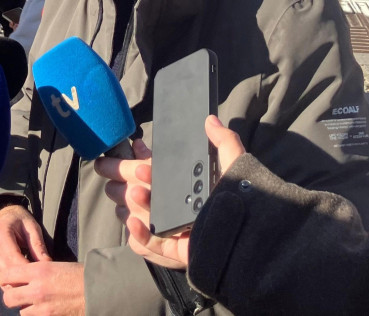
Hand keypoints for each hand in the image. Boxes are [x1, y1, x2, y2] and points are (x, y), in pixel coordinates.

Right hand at [0, 203, 51, 287]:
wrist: (5, 217)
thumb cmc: (20, 221)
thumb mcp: (32, 227)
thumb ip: (38, 245)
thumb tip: (47, 263)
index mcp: (1, 234)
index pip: (13, 257)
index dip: (26, 268)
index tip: (40, 274)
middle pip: (6, 270)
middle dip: (22, 278)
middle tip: (38, 283)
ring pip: (2, 277)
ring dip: (16, 283)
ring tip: (32, 285)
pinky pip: (0, 278)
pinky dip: (11, 284)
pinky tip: (23, 284)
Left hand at [0, 261, 83, 315]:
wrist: (99, 290)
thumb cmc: (80, 275)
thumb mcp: (56, 266)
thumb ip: (37, 273)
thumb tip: (22, 278)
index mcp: (38, 270)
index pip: (7, 275)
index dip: (5, 278)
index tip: (8, 280)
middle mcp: (37, 289)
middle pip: (8, 298)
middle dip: (11, 298)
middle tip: (17, 296)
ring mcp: (42, 307)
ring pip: (21, 312)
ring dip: (26, 309)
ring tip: (36, 304)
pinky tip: (44, 311)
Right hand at [95, 116, 245, 270]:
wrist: (250, 238)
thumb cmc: (244, 202)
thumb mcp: (237, 168)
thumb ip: (225, 142)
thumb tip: (210, 119)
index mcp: (191, 188)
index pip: (160, 172)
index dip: (144, 161)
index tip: (135, 149)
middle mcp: (181, 208)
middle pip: (145, 193)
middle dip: (127, 178)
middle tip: (119, 168)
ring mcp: (176, 230)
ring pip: (143, 216)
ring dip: (136, 203)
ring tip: (137, 191)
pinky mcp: (175, 250)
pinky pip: (148, 245)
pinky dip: (138, 234)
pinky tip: (133, 222)